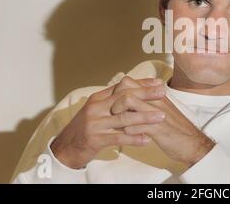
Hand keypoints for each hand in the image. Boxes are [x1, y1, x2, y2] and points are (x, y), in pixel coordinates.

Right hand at [50, 76, 166, 168]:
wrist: (65, 148)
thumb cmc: (85, 128)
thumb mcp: (97, 111)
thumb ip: (112, 101)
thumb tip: (130, 90)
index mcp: (98, 98)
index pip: (122, 86)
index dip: (141, 83)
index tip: (158, 82)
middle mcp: (96, 108)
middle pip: (124, 97)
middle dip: (146, 94)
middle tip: (163, 92)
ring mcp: (95, 123)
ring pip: (124, 118)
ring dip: (144, 117)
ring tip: (161, 116)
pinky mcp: (95, 139)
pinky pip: (118, 137)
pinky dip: (134, 138)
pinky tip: (147, 139)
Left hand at [111, 90, 215, 167]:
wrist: (193, 143)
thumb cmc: (174, 128)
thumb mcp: (160, 111)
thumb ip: (146, 103)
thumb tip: (126, 100)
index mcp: (155, 95)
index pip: (129, 82)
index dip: (117, 92)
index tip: (114, 104)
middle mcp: (155, 100)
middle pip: (127, 89)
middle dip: (114, 101)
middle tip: (114, 114)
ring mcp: (156, 114)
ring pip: (129, 102)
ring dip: (119, 114)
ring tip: (119, 124)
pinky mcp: (158, 129)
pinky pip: (137, 124)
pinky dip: (129, 130)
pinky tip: (129, 136)